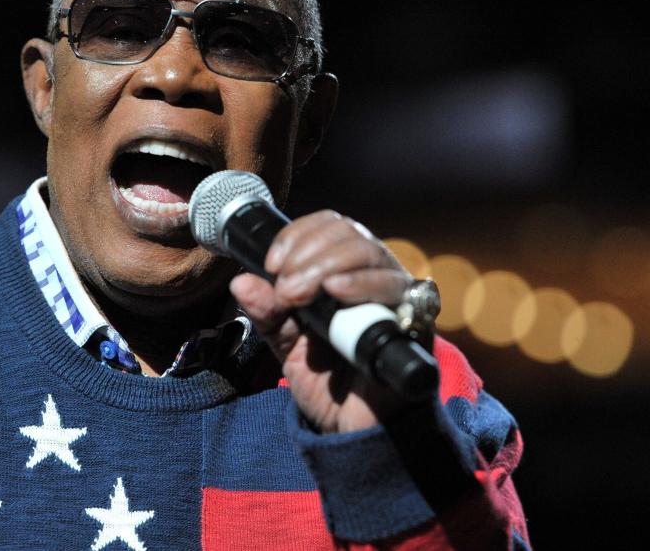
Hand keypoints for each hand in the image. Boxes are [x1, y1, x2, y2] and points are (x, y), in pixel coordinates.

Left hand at [230, 210, 413, 433]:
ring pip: (370, 252)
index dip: (297, 235)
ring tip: (299, 293)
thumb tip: (242, 281)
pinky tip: (336, 291)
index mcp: (343, 273)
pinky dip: (362, 283)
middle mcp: (373, 276)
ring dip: (326, 264)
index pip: (328, 227)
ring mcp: (395, 296)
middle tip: (285, 288)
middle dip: (308, 252)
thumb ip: (267, 313)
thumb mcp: (287, 344)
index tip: (271, 263)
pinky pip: (396, 289)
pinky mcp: (415, 321)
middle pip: (349, 233)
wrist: (354, 430)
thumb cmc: (327, 382)